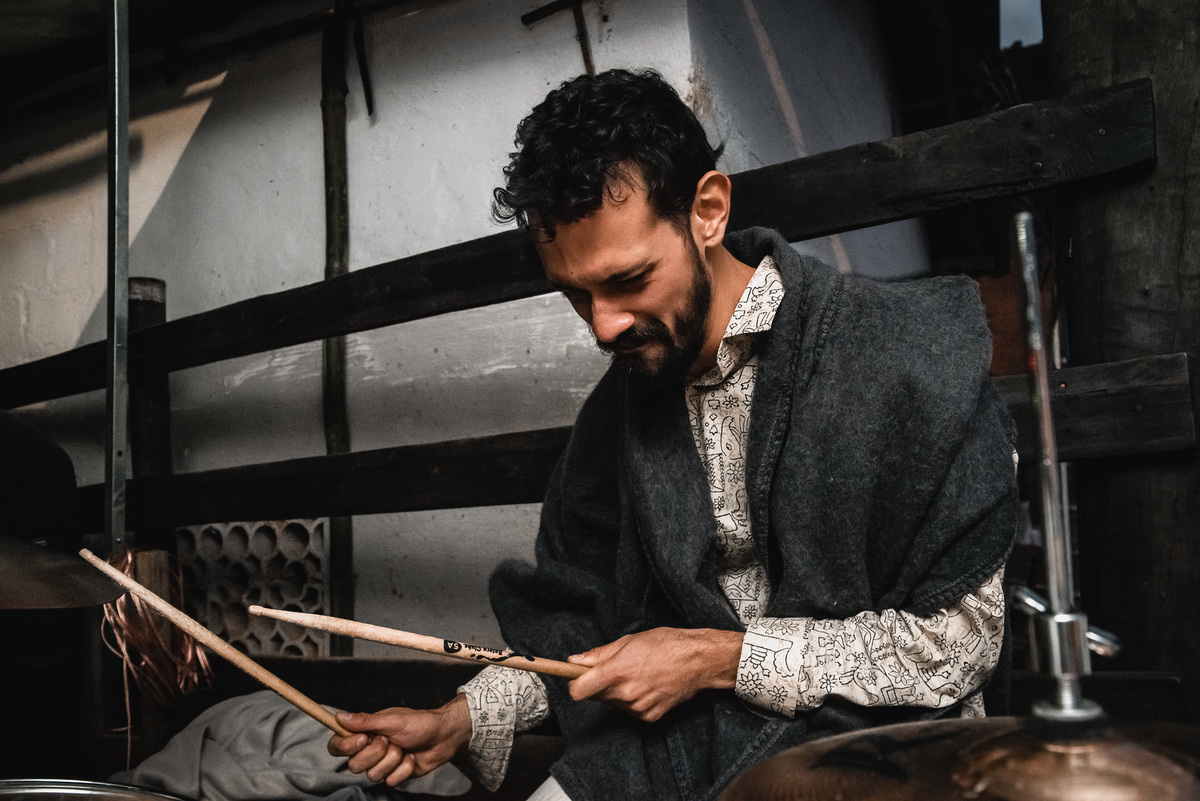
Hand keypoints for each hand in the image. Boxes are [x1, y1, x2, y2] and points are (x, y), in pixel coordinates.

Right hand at [327, 694, 472, 786]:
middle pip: (354, 765)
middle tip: (390, 740)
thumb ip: (365, 721)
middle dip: (375, 754)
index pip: (337, 745)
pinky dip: (404, 769)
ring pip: (372, 775)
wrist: (443, 736)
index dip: (345, 746)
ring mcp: (382, 763)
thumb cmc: (419, 723)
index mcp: (365, 732)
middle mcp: (369, 749)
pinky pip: (391, 781)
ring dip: (392, 760)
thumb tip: (339, 717)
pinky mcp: (394, 775)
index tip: (362, 740)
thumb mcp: (392, 720)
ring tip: (403, 748)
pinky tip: (411, 758)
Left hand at [567, 627, 742, 721]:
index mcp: (616, 672)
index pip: (578, 690)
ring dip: (617, 691)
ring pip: (613, 703)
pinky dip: (633, 699)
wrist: (698, 660)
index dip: (574, 683)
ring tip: (637, 674)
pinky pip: (630, 710)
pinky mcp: (649, 717)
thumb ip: (599, 654)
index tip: (575, 677)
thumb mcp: (628, 641)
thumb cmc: (665, 644)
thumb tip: (575, 660)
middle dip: (598, 684)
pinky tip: (647, 685)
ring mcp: (637, 708)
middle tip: (615, 668)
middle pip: (595, 696)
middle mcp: (625, 694)